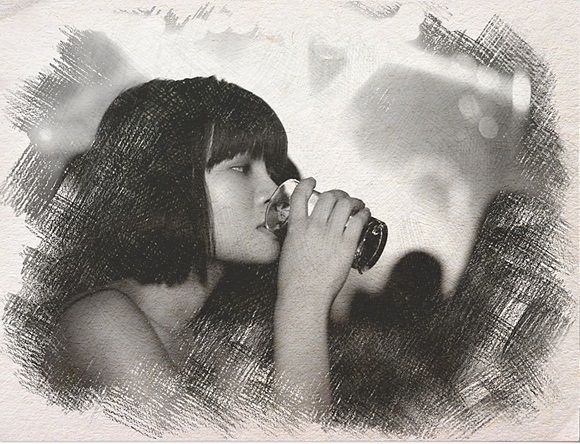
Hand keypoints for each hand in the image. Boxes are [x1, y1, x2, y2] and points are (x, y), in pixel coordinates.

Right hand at [277, 178, 370, 313]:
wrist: (303, 296)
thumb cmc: (294, 281)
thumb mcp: (288, 251)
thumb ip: (295, 237)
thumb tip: (302, 233)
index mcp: (296, 228)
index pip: (300, 195)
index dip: (307, 184)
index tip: (312, 181)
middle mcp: (314, 227)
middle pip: (328, 197)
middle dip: (337, 193)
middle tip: (341, 197)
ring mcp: (331, 235)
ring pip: (345, 204)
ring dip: (353, 200)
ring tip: (357, 204)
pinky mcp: (346, 245)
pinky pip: (358, 221)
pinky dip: (364, 213)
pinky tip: (365, 213)